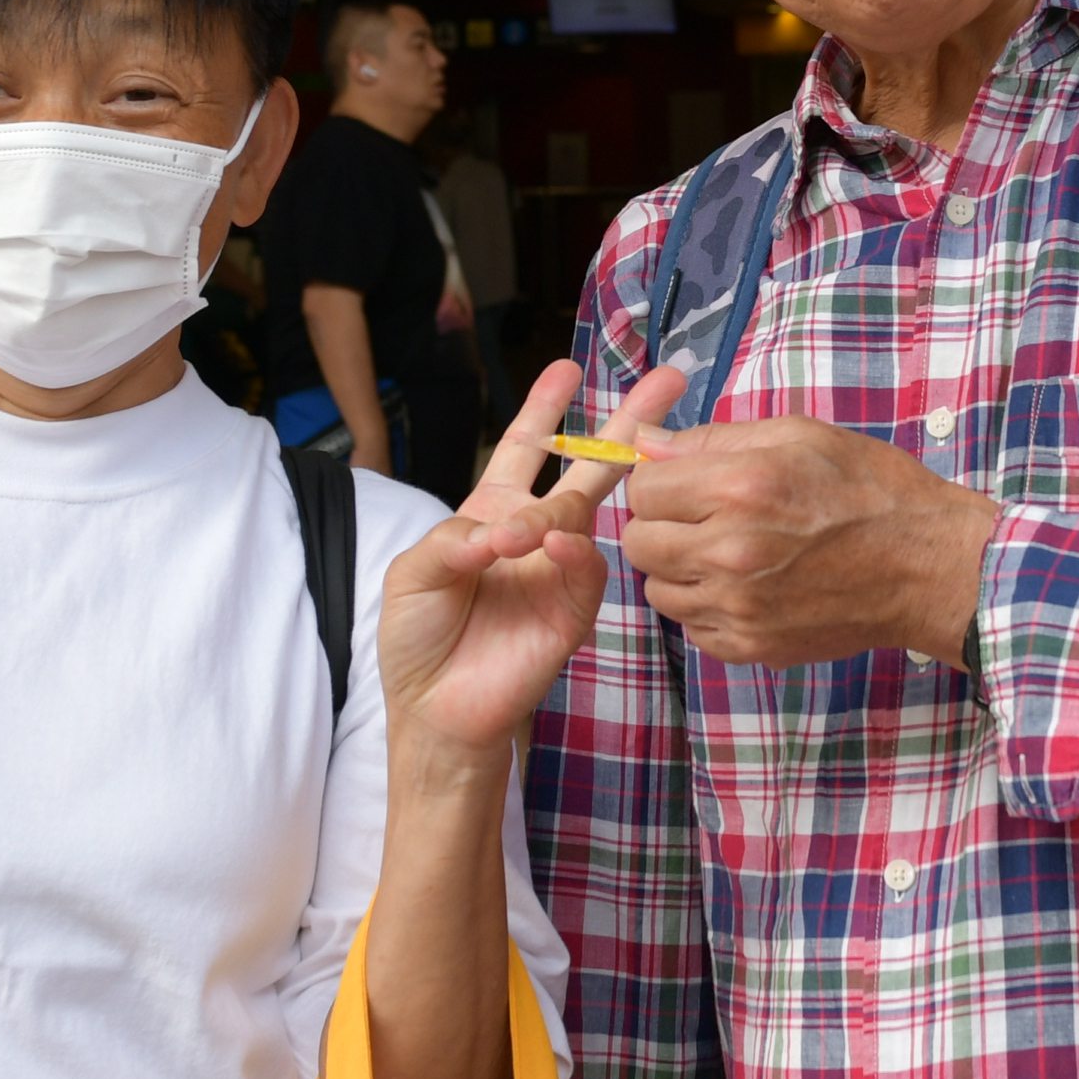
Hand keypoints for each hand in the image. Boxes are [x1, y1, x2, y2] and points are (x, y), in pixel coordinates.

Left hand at [377, 366, 646, 764]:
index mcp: (492, 516)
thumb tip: (502, 532)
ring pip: (589, 516)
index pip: (526, 449)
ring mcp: (558, 572)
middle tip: (665, 380)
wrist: (433, 711)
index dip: (546, 408)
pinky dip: (572, 553)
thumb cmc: (417, 640)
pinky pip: (586, 572)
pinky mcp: (572, 613)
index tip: (567, 367)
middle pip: (586, 468)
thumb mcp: (413, 574)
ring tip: (521, 534)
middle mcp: (534, 536)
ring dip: (564, 507)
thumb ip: (452, 540)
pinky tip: (550, 546)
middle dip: (624, 423)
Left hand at [618, 405, 1000, 670]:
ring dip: (679, 568)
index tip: (687, 482)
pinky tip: (746, 587)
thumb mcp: (800, 435)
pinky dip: (706, 607)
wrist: (928, 567)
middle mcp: (730, 551)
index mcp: (740, 488)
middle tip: (702, 517)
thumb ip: (715, 438)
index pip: (643, 487)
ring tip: (726, 552)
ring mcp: (738, 607)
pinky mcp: (751, 646)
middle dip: (662, 524)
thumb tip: (646, 441)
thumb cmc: (873, 490)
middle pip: (639, 541)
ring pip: (658, 589)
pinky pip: (691, 628)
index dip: (661, 480)